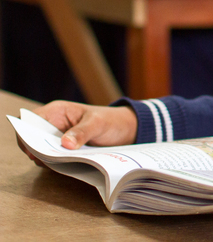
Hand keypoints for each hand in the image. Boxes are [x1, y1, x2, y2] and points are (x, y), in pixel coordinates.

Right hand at [23, 101, 137, 153]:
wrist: (124, 130)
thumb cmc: (110, 120)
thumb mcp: (98, 124)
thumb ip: (82, 132)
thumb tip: (64, 144)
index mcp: (57, 111)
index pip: (29, 121)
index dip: (25, 134)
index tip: (31, 149)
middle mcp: (53, 124)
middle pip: (31, 138)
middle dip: (35, 150)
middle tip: (46, 160)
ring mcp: (56, 138)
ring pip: (39, 150)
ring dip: (45, 158)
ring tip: (59, 162)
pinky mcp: (62, 150)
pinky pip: (51, 158)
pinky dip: (54, 163)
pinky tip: (64, 165)